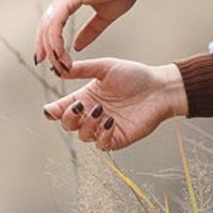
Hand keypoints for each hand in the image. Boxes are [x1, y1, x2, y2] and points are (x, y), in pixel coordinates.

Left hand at [34, 0, 135, 74]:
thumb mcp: (104, 16)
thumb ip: (90, 31)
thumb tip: (77, 46)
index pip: (51, 22)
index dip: (48, 41)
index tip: (51, 59)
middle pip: (45, 26)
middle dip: (45, 48)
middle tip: (53, 67)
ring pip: (48, 27)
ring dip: (53, 49)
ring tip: (62, 66)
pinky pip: (55, 24)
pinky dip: (56, 41)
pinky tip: (62, 54)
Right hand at [45, 57, 184, 152]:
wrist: (159, 89)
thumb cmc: (134, 76)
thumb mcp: (105, 67)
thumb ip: (82, 69)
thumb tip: (58, 69)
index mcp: (84, 98)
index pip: (60, 109)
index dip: (52, 111)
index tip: (53, 108)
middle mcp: (90, 114)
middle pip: (67, 125)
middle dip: (69, 118)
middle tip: (79, 106)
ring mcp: (102, 128)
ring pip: (83, 136)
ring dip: (88, 124)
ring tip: (101, 110)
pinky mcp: (116, 139)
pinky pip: (101, 145)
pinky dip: (102, 135)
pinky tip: (111, 122)